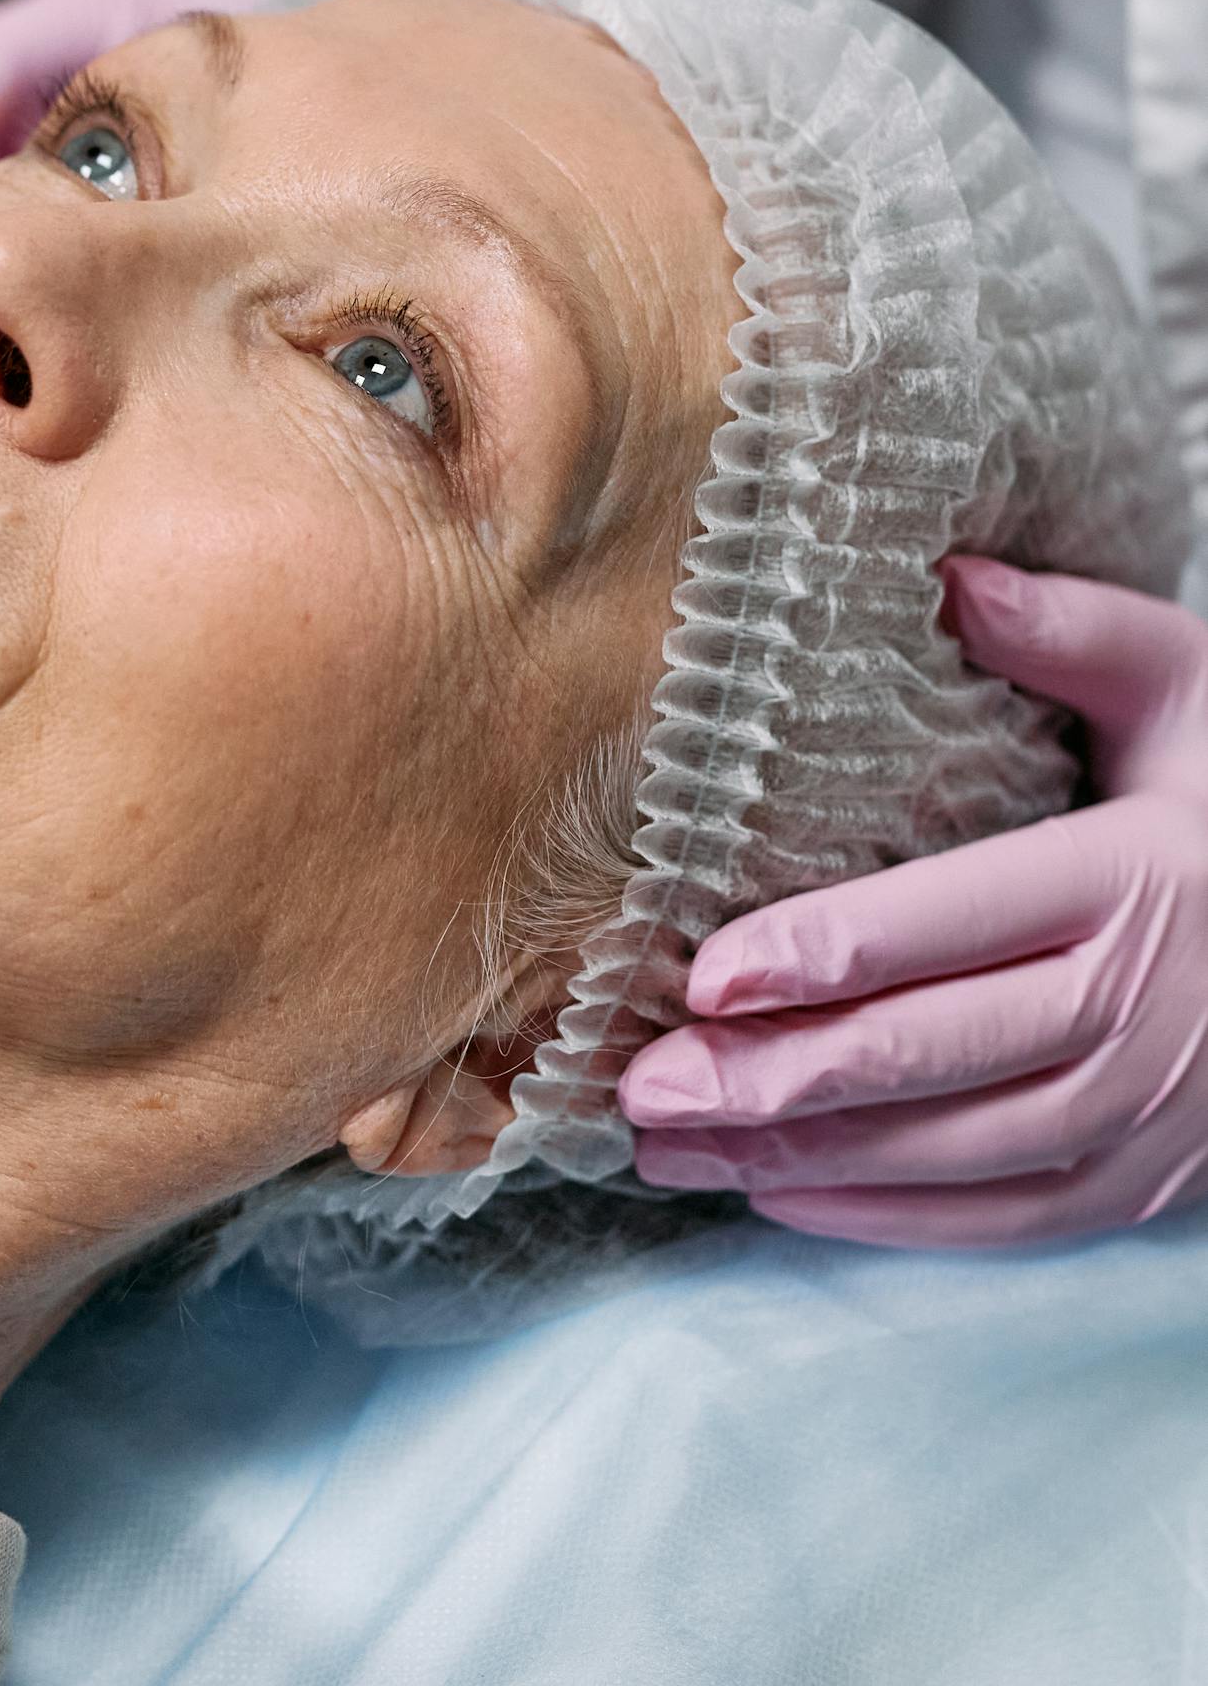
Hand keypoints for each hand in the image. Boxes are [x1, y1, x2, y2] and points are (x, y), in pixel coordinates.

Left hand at [618, 557, 1207, 1244]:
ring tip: (668, 1142)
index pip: (959, 919)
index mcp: (1136, 876)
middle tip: (644, 1087)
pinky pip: (1002, 1219)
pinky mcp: (1141, 1184)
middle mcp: (1144, 1008)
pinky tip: (774, 1191)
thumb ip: (1079, 632)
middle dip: (776, 1077)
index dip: (828, 950)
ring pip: (951, 1150)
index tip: (708, 973)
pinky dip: (884, 1215)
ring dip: (800, 1156)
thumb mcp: (1192, 692)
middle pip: (935, 1051)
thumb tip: (953, 578)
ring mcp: (1148, 1115)